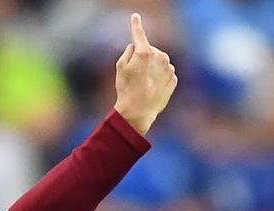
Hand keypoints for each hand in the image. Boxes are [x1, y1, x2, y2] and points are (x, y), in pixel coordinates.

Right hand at [113, 13, 176, 134]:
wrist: (138, 111)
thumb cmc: (126, 89)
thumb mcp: (120, 68)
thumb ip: (128, 52)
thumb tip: (136, 47)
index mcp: (144, 52)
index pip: (139, 35)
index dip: (136, 25)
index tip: (135, 16)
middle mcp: (160, 56)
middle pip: (150, 51)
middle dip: (143, 58)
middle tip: (134, 75)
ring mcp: (169, 67)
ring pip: (159, 62)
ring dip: (152, 69)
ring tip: (143, 84)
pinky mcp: (174, 78)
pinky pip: (165, 73)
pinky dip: (158, 78)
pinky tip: (151, 89)